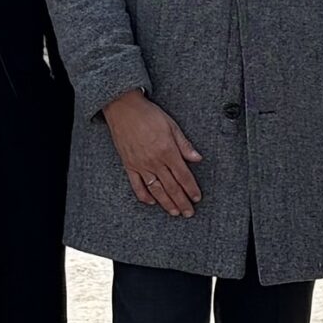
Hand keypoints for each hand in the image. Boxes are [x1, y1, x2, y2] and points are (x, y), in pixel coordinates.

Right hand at [105, 90, 203, 217]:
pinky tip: (152, 202)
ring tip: (174, 212)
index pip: (183, 176)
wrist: (124, 109)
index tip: (197, 198)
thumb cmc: (149, 115)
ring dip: (166, 203)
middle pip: (171, 187)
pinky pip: (136, 186)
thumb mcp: (172, 126)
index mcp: (167, 151)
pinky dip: (144, 196)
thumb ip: (184, 145)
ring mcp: (140, 165)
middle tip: (189, 213)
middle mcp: (154, 162)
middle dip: (182, 201)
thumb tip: (197, 158)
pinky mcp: (129, 166)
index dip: (191, 189)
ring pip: (155, 190)